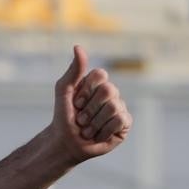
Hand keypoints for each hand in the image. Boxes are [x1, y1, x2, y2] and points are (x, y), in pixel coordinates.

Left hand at [50, 45, 131, 164]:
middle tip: (80, 118)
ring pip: (114, 107)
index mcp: (97, 83)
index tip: (75, 103)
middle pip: (109, 90)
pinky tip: (97, 134)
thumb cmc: (63, 116)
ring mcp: (120, 108)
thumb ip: (74, 70)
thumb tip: (78, 46)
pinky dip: (104, 130)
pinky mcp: (125, 124)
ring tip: (87, 128)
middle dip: (89, 108)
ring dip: (94, 122)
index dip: (86, 91)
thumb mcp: (64, 90)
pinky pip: (121, 120)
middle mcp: (111, 94)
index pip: (101, 75)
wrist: (65, 142)